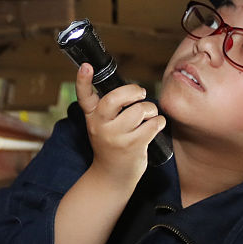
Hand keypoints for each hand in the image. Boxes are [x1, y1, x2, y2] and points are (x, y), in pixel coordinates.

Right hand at [75, 63, 165, 185]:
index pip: (84, 96)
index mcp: (92, 117)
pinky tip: (156, 126)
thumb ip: (108, 108)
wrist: (112, 177)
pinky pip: (153, 124)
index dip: (83, 80)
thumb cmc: (111, 145)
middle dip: (134, 91)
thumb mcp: (101, 125)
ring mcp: (115, 137)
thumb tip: (133, 89)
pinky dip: (159, 122)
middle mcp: (100, 125)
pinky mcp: (132, 146)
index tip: (87, 66)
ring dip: (150, 110)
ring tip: (148, 116)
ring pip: (140, 110)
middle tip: (141, 94)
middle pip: (116, 98)